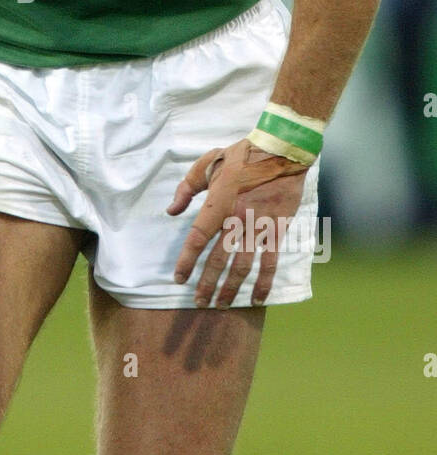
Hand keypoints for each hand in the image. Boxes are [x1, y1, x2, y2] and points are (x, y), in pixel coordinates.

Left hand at [167, 138, 309, 308]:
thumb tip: (172, 211)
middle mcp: (238, 218)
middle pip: (220, 258)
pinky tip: (257, 299)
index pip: (198, 237)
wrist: (282, 150)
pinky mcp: (278, 229)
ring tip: (221, 304)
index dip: (188, 260)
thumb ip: (187, 187)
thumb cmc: (242, 155)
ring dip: (232, 287)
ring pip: (244, 265)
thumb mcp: (208, 163)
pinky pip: (271, 261)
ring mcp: (260, 226)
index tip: (179, 278)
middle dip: (208, 283)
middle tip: (199, 301)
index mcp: (219, 203)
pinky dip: (264, 282)